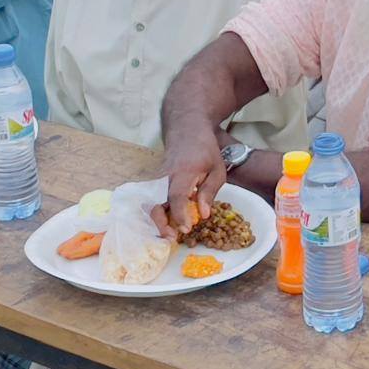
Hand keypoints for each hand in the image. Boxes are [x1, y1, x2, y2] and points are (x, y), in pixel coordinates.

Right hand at [156, 116, 225, 236]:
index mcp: (183, 172)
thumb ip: (209, 192)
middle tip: (173, 238)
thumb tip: (203, 215)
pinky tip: (168, 223)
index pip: (177, 196)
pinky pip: (153, 200)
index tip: (186, 229)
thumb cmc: (206, 151)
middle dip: (161, 224)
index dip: (180, 215)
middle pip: (155, 204)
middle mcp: (165, 177)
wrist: (187, 130)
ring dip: (158, 221)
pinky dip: (159, 213)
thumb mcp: (217, 169)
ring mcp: (157, 179)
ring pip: (151, 204)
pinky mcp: (154, 183)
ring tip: (170, 234)